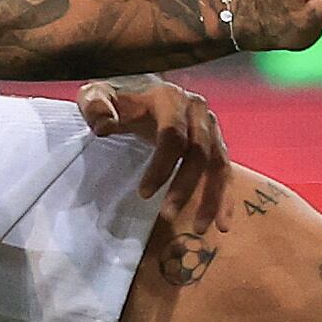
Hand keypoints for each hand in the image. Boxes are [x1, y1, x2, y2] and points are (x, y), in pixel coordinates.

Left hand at [77, 76, 229, 232]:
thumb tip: (103, 127)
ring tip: (200, 228)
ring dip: (212, 198)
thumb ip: (96, 106)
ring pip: (218, 164)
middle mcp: (197, 111)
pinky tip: (221, 225)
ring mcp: (211, 128)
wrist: (138, 92)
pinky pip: (226, 172)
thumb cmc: (116, 101)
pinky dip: (226, 198)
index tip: (143, 194)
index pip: (172, 134)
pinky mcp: (217, 144)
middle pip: (199, 151)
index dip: (161, 165)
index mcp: (170, 98)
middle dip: (185, 186)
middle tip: (167, 215)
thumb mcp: (97, 96)